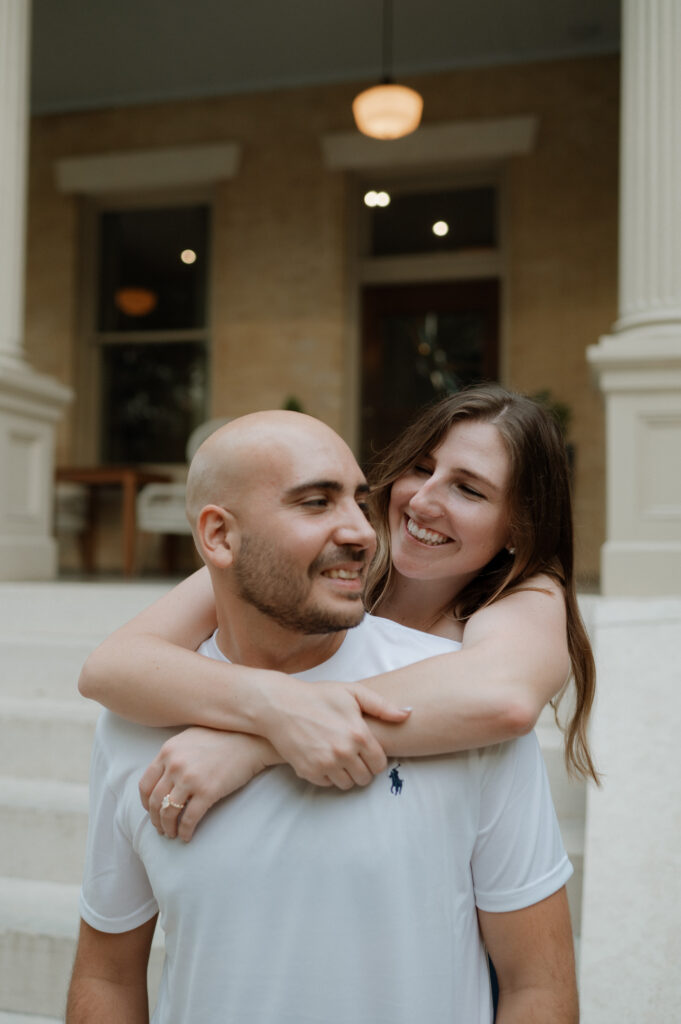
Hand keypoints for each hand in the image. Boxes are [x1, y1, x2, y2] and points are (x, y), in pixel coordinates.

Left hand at [140, 727, 275, 840]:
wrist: (251, 739)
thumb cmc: (223, 736)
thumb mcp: (190, 738)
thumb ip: (173, 753)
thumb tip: (161, 775)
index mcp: (168, 751)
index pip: (145, 784)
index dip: (145, 803)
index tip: (151, 811)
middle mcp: (175, 764)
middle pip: (155, 801)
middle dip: (156, 819)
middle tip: (161, 828)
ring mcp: (190, 778)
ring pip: (168, 813)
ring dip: (168, 828)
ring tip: (172, 834)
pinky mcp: (208, 791)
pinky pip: (189, 819)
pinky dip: (185, 831)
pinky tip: (187, 837)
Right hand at [261, 678, 410, 788]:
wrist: (281, 705)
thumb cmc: (318, 696)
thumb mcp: (352, 692)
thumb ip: (382, 705)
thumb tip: (408, 714)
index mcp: (358, 734)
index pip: (380, 764)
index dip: (375, 759)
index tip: (366, 751)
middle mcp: (344, 752)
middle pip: (366, 778)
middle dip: (362, 768)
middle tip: (352, 754)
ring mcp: (326, 764)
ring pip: (348, 784)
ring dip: (346, 774)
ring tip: (338, 757)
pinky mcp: (309, 771)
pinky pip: (328, 784)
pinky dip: (328, 775)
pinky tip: (323, 758)